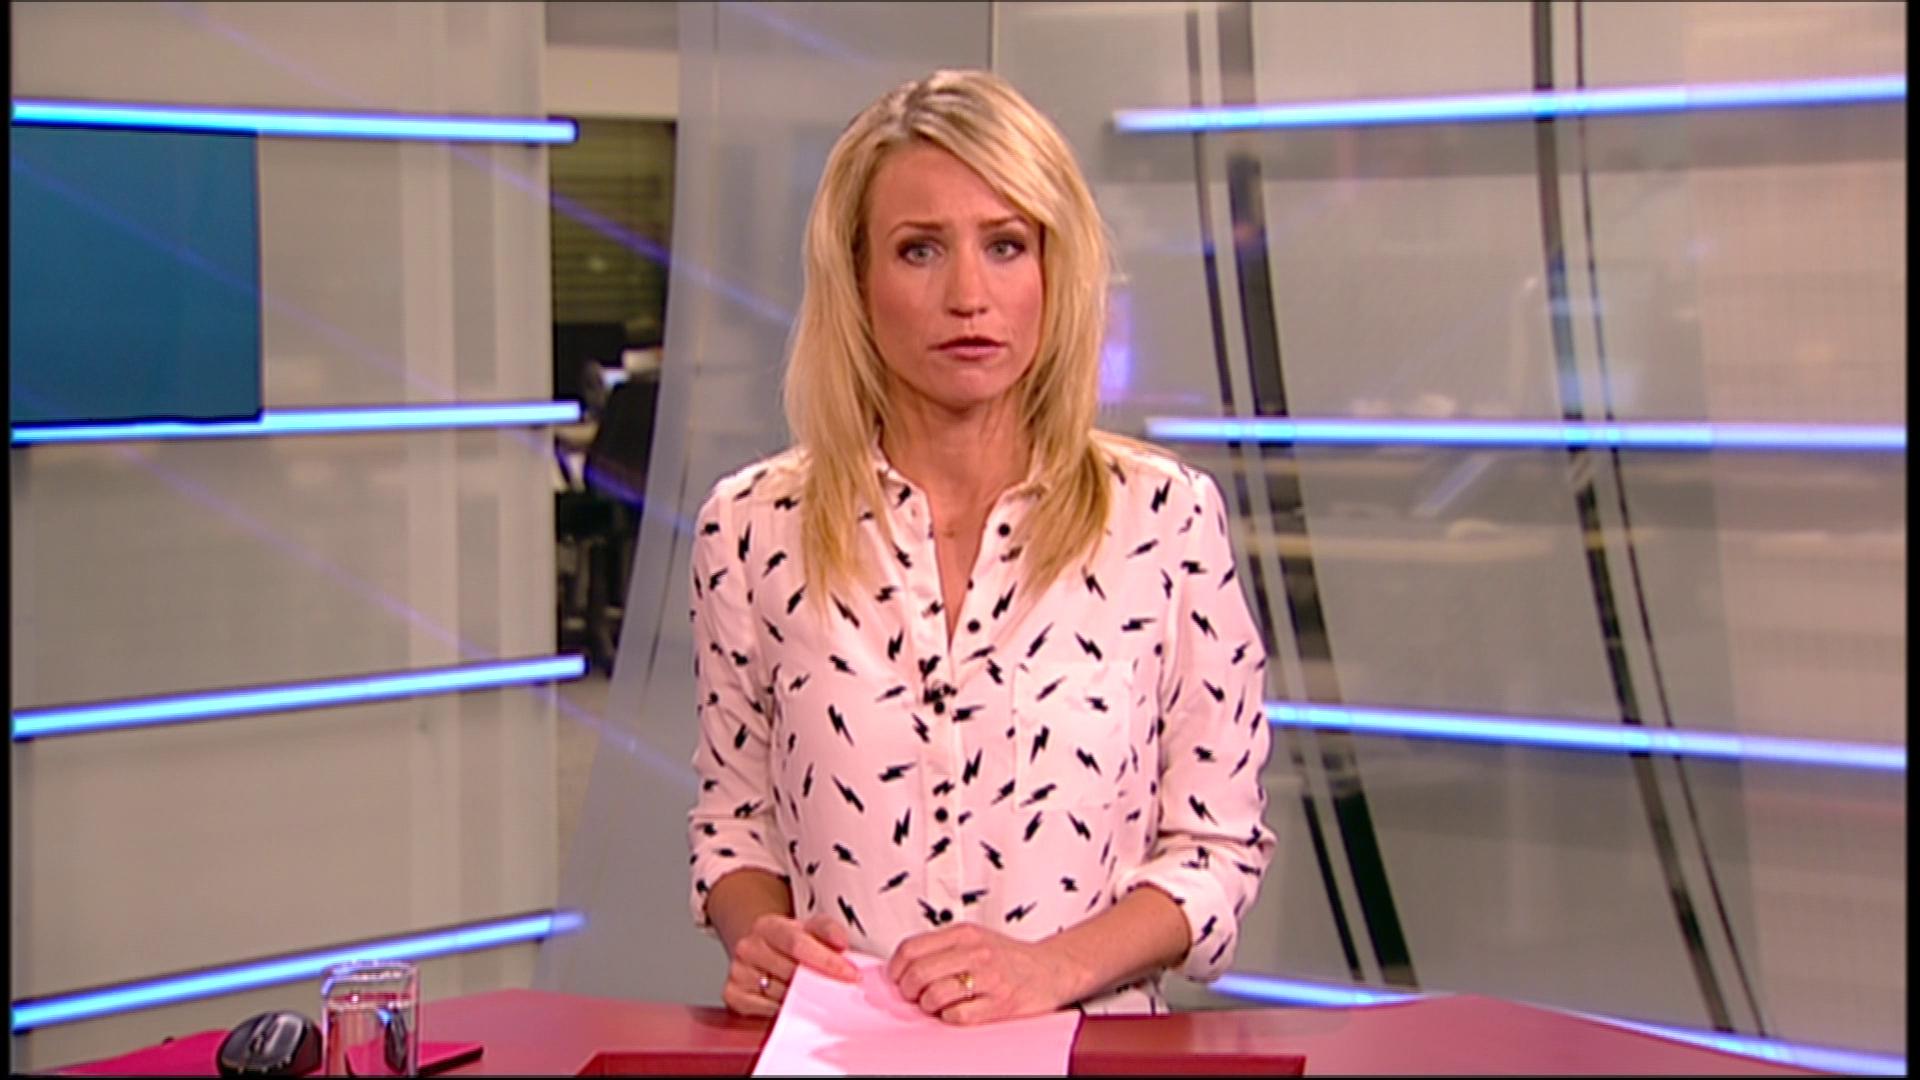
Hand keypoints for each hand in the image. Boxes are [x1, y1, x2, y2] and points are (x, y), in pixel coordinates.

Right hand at [723, 912, 858, 1016]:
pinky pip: (766, 1010)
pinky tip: (793, 1003)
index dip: (826, 960)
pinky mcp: (733, 995)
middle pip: (791, 972)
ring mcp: (739, 972)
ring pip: (781, 994)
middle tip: (841, 989)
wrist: (760, 948)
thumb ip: (829, 930)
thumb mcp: (810, 927)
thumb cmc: (788, 942)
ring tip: (816, 995)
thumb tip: (841, 943)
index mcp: (768, 926)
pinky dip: (784, 1011)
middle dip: (820, 983)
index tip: (849, 973)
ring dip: (804, 1000)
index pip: (798, 943)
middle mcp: (749, 947)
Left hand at [887, 923, 1088, 1024]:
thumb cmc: (1009, 957)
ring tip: (935, 1004)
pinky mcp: (999, 1003)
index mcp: (964, 934)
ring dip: (928, 1005)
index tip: (897, 977)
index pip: (912, 948)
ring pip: (935, 995)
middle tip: (913, 995)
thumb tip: (904, 963)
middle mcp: (975, 953)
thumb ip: (942, 946)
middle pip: (919, 973)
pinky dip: (950, 1017)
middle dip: (908, 990)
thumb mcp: (975, 938)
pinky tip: (955, 1011)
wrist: (1050, 969)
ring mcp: (988, 978)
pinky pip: (958, 1015)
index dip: (897, 967)